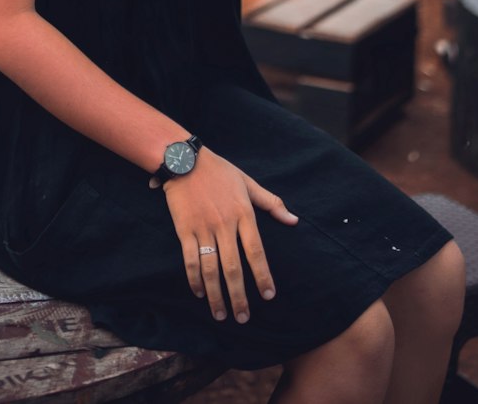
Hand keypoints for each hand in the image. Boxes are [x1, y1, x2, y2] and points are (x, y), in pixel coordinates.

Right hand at [162, 148, 297, 322]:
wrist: (185, 159)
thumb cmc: (219, 171)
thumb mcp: (248, 183)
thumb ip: (271, 203)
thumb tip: (293, 220)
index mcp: (243, 213)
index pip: (256, 251)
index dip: (263, 276)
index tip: (268, 296)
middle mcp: (224, 224)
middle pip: (233, 267)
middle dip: (238, 296)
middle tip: (243, 318)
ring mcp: (203, 228)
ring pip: (211, 268)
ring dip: (216, 295)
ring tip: (221, 315)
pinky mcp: (184, 229)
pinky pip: (190, 259)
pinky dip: (194, 279)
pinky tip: (200, 293)